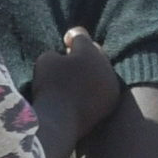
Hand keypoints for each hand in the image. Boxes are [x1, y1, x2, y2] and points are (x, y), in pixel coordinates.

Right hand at [33, 28, 122, 156]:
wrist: (58, 121)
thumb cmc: (49, 87)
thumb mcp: (46, 60)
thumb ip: (57, 52)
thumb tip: (65, 57)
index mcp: (89, 51)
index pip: (81, 35)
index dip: (71, 36)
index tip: (65, 41)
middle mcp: (105, 65)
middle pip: (95, 52)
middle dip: (84, 53)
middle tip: (71, 57)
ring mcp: (111, 84)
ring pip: (102, 70)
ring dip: (92, 70)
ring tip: (78, 76)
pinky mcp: (112, 102)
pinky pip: (105, 87)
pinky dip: (95, 86)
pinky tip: (83, 90)